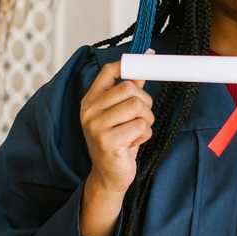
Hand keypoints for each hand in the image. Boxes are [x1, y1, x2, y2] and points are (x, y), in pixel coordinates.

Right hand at [79, 49, 155, 194]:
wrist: (109, 175)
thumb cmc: (117, 141)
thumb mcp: (120, 113)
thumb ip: (130, 89)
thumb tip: (145, 59)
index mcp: (90, 100)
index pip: (108, 71)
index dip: (130, 65)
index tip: (147, 61)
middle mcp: (89, 111)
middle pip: (129, 88)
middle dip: (145, 102)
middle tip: (142, 116)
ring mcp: (96, 126)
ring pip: (137, 107)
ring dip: (147, 120)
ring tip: (137, 131)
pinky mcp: (107, 142)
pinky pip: (140, 127)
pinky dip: (144, 135)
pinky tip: (133, 144)